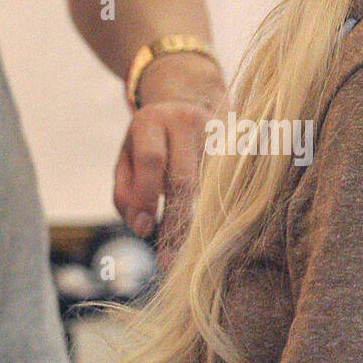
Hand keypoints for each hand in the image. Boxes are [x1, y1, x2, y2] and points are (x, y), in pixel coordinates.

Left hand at [114, 51, 227, 270]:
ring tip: (195, 259)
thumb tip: (141, 227)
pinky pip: (230, 186)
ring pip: (211, 186)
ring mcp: (217, 133)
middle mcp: (187, 122)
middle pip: (184, 178)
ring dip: (202, 224)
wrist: (188, 102)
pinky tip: (219, 239)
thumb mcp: (126, 157)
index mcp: (152, 120)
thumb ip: (124, 191)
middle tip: (169, 260)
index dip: (147, 197)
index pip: (151, 160)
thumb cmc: (150, 141)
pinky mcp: (238, 147)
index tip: (144, 230)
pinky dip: (222, 213)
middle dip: (176, 222)